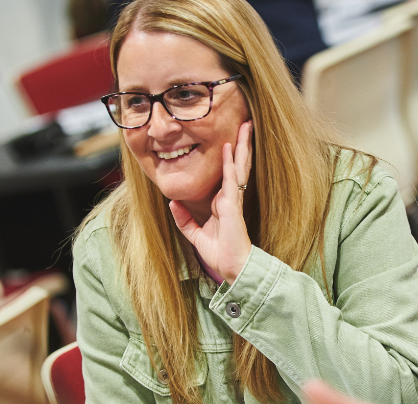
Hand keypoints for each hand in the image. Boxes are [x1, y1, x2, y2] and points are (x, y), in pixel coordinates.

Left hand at [170, 120, 252, 282]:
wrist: (232, 266)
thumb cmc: (220, 253)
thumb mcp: (195, 234)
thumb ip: (184, 219)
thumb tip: (171, 203)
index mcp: (223, 202)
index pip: (228, 173)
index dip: (231, 156)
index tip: (231, 139)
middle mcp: (230, 197)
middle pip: (238, 164)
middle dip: (241, 144)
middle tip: (246, 123)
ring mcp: (233, 200)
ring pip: (239, 166)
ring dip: (242, 146)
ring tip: (246, 126)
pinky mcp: (233, 206)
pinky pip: (231, 180)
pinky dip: (230, 164)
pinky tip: (230, 149)